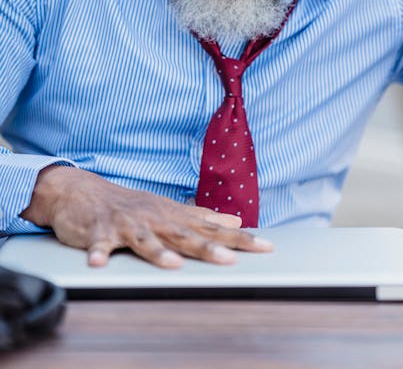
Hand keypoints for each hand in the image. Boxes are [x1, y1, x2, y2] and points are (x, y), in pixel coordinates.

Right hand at [21, 166, 272, 267]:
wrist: (82, 190)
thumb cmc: (130, 205)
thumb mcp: (168, 209)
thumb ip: (201, 217)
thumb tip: (235, 220)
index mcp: (172, 215)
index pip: (211, 228)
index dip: (238, 238)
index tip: (266, 247)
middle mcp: (154, 218)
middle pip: (184, 234)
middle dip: (207, 248)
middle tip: (230, 261)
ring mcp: (127, 223)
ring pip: (145, 239)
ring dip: (158, 252)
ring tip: (173, 265)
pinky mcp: (99, 230)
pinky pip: (98, 243)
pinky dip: (98, 252)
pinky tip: (98, 263)